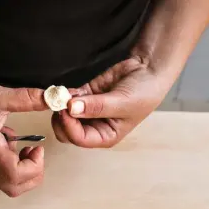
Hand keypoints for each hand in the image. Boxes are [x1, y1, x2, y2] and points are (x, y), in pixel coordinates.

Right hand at [0, 70, 46, 196]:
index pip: (14, 174)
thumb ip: (26, 99)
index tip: (38, 148)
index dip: (33, 167)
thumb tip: (52, 98)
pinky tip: (12, 144)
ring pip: (8, 184)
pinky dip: (14, 165)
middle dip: (32, 175)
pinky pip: (2, 173)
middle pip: (13, 187)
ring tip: (25, 149)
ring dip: (24, 172)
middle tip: (35, 153)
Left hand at [52, 57, 169, 147]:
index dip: (69, 126)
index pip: (80, 139)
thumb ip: (96, 106)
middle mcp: (95, 127)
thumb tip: (71, 108)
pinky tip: (65, 89)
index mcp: (105, 136)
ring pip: (64, 117)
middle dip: (61, 119)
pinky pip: (68, 99)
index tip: (65, 109)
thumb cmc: (143, 93)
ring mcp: (88, 112)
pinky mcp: (84, 96)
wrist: (148, 70)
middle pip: (67, 132)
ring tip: (63, 94)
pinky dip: (64, 95)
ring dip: (60, 106)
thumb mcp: (122, 102)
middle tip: (61, 102)